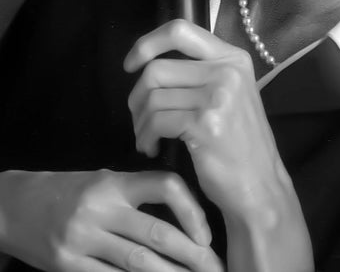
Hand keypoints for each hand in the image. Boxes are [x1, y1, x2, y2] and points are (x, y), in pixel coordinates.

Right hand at [0, 169, 222, 271]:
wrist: (14, 205)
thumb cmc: (69, 191)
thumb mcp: (104, 181)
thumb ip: (137, 192)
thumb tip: (183, 217)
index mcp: (116, 182)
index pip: (165, 186)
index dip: (191, 210)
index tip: (207, 234)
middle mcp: (102, 207)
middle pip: (157, 233)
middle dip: (193, 255)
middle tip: (216, 270)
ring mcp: (83, 237)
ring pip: (137, 263)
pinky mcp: (66, 264)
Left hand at [125, 20, 313, 271]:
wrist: (259, 184)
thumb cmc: (238, 140)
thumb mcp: (230, 92)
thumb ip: (201, 71)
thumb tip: (150, 61)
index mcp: (233, 58)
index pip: (180, 30)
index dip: (147, 43)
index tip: (131, 64)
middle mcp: (227, 71)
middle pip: (157, 68)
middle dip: (137, 96)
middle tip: (140, 119)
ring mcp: (218, 96)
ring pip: (152, 96)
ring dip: (140, 121)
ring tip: (147, 137)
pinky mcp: (206, 123)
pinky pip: (156, 121)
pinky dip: (146, 137)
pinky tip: (153, 148)